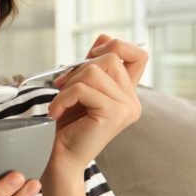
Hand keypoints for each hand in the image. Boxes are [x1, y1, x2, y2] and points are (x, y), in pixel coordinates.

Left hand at [46, 34, 148, 170]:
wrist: (60, 159)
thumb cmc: (67, 126)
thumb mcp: (81, 87)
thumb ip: (93, 65)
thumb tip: (104, 36)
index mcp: (128, 93)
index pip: (138, 54)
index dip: (115, 46)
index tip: (89, 58)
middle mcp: (133, 101)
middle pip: (111, 56)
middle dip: (79, 67)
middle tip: (63, 87)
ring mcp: (126, 108)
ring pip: (95, 70)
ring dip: (69, 83)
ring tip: (60, 102)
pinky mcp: (114, 114)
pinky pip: (84, 88)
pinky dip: (63, 97)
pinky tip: (56, 112)